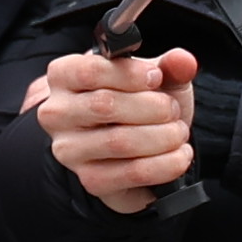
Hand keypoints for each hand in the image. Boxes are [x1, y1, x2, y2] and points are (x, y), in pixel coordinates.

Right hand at [31, 45, 202, 215]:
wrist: (139, 143)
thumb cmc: (140, 101)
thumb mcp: (155, 75)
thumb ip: (169, 66)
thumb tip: (183, 61)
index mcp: (64, 76)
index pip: (90, 71)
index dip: (130, 74)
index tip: (156, 77)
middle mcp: (58, 114)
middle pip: (105, 105)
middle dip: (153, 107)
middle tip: (173, 110)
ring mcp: (70, 150)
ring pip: (120, 142)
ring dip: (163, 136)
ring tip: (179, 132)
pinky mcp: (91, 180)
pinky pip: (133, 173)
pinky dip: (166, 164)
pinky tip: (179, 155)